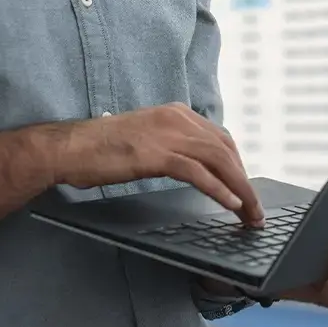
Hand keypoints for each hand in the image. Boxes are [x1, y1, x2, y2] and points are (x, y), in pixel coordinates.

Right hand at [53, 103, 264, 225]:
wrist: (72, 147)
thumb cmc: (103, 147)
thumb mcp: (146, 138)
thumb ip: (171, 144)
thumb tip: (194, 164)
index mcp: (176, 112)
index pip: (220, 138)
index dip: (237, 165)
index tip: (245, 188)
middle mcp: (177, 118)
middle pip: (225, 149)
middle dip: (244, 180)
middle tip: (255, 209)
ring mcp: (168, 134)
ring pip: (218, 160)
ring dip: (240, 190)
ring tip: (250, 214)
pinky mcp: (157, 154)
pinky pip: (198, 173)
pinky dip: (219, 190)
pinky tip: (230, 205)